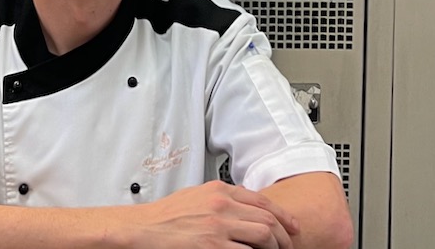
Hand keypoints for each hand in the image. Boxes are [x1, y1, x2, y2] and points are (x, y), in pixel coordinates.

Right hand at [128, 181, 299, 248]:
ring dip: (275, 248)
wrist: (142, 228)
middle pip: (267, 219)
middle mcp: (222, 205)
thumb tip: (244, 206)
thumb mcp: (196, 197)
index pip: (262, 201)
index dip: (283, 216)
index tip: (292, 227)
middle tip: (288, 246)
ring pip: (263, 235)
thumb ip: (221, 199)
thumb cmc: (165, 216)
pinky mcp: (212, 246)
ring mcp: (218, 226)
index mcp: (219, 191)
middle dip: (284, 236)